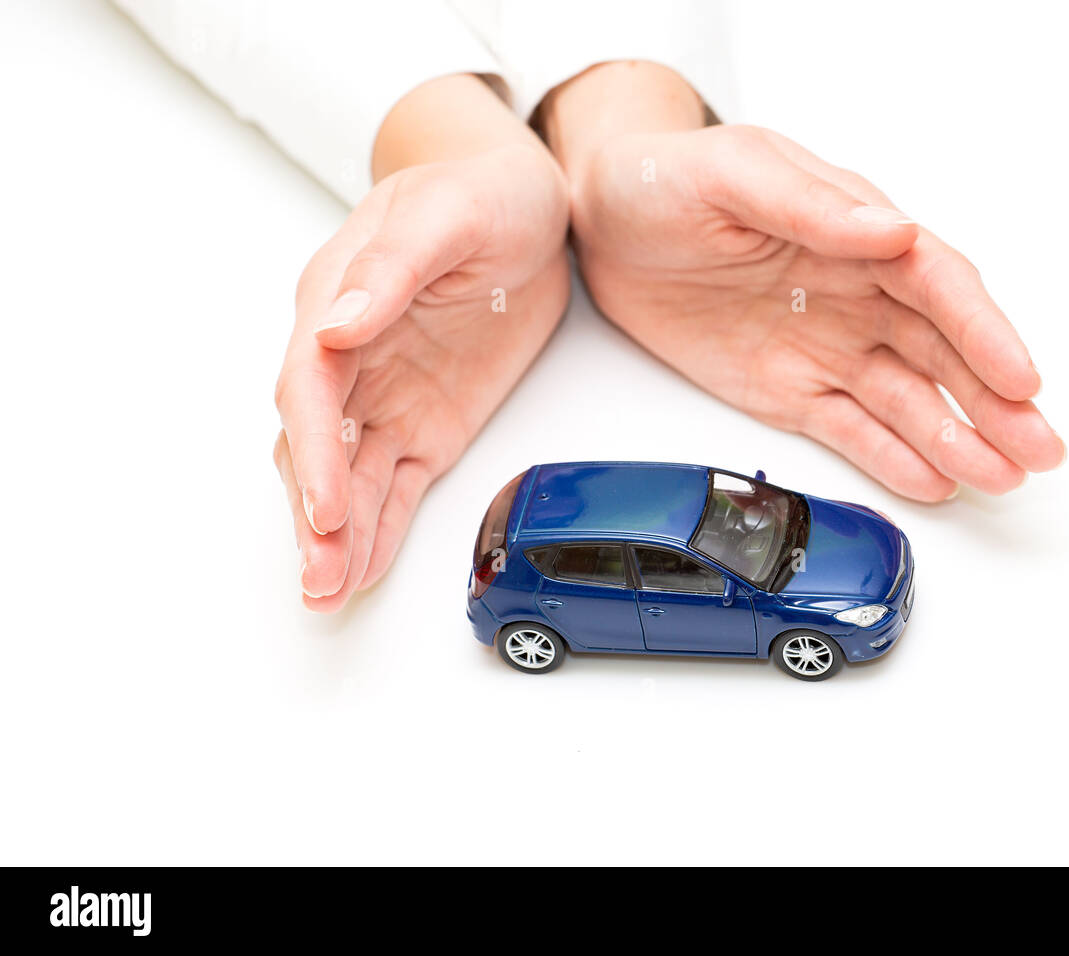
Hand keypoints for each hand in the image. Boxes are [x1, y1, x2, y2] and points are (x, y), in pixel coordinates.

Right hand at [274, 78, 568, 610]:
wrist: (524, 209)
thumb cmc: (480, 193)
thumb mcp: (446, 213)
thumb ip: (390, 268)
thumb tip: (335, 322)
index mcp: (337, 301)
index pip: (309, 385)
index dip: (313, 450)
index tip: (325, 504)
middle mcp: (350, 359)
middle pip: (316, 446)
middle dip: (314, 514)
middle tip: (320, 577)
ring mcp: (386, 397)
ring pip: (348, 477)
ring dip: (337, 537)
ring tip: (328, 594)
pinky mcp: (425, 425)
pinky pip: (394, 483)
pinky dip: (378, 528)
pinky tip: (361, 571)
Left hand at [543, 63, 1064, 500]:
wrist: (602, 224)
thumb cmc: (666, 180)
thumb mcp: (733, 174)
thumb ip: (809, 206)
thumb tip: (889, 231)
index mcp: (854, 231)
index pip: (938, 285)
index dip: (984, 333)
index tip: (1020, 377)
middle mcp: (855, 293)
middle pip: (941, 352)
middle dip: (994, 401)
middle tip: (1041, 448)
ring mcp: (826, 345)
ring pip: (906, 399)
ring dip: (956, 438)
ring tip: (1002, 478)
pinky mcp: (788, 390)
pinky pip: (849, 428)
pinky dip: (891, 457)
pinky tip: (935, 481)